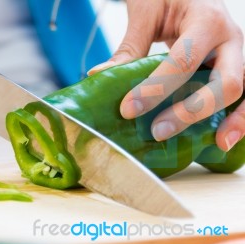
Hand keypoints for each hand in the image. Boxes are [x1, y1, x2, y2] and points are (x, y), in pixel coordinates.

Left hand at [89, 0, 243, 150]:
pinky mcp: (236, 68)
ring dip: (232, 120)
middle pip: (225, 81)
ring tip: (216, 144)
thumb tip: (98, 75)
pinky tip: (222, 138)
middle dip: (191, 111)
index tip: (127, 110)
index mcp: (206, 21)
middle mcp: (230, 39)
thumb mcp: (146, 13)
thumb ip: (130, 47)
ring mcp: (238, 55)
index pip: (183, 61)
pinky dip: (238, 117)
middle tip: (157, 132)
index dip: (155, 89)